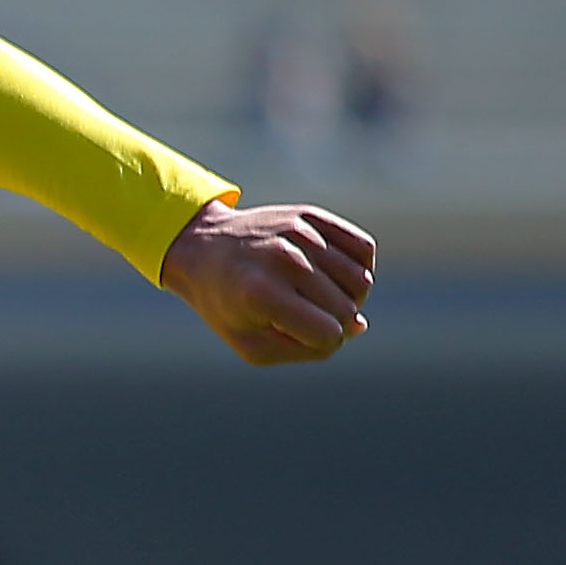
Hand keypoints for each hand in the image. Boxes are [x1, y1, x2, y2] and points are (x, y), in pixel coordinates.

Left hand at [159, 200, 375, 364]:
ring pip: (362, 280)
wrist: (201, 247)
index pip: (328, 334)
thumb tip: (359, 326)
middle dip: (334, 322)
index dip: (322, 343)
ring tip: (319, 296)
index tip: (300, 334)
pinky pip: (364, 248)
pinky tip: (333, 274)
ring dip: (349, 297)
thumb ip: (305, 349)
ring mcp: (300, 233)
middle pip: (347, 309)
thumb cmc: (226, 303)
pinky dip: (359, 267)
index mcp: (262, 295)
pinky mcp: (311, 216)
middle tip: (304, 315)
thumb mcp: (250, 344)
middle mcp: (285, 259)